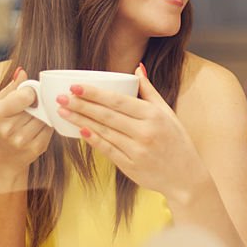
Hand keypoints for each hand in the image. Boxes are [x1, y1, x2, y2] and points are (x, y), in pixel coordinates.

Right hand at [0, 67, 53, 171]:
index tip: (29, 94)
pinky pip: (51, 128)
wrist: (1, 161)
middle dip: (38, 103)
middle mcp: (7, 130)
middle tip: (34, 105)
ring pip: (46, 116)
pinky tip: (38, 126)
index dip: (30, 92)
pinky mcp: (37, 149)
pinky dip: (48, 124)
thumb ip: (10, 88)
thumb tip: (22, 71)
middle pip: (37, 106)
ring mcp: (23, 141)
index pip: (25, 95)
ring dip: (44, 113)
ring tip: (35, 115)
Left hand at [56, 64, 208, 199]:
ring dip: (81, 120)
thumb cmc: (176, 141)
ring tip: (63, 111)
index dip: (95, 93)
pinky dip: (93, 139)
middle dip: (82, 105)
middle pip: (107, 115)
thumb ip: (150, 91)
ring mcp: (136, 151)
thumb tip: (136, 69)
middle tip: (61, 97)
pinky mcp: (130, 166)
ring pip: (104, 132)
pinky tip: (79, 130)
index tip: (76, 86)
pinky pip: (107, 150)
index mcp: (153, 115)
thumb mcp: (168, 113)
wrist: (185, 176)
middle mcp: (145, 132)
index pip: (118, 101)